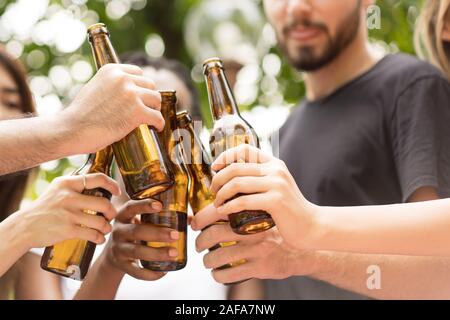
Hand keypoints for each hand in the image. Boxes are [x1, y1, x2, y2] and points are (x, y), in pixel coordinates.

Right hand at [15, 173, 119, 248]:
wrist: (24, 226)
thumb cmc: (44, 208)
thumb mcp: (57, 189)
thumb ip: (75, 186)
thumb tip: (98, 184)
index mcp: (68, 183)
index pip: (98, 178)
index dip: (112, 185)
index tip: (118, 192)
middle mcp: (69, 196)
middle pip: (104, 203)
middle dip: (112, 212)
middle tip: (110, 216)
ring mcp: (69, 214)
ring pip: (101, 221)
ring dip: (107, 227)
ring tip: (105, 229)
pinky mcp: (68, 230)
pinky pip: (93, 234)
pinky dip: (100, 238)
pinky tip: (99, 239)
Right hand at [61, 63, 163, 153]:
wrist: (72, 129)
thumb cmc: (80, 115)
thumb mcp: (94, 87)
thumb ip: (110, 85)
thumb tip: (125, 91)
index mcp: (112, 70)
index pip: (138, 72)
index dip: (141, 86)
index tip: (141, 96)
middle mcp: (123, 78)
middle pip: (150, 85)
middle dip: (149, 98)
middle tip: (146, 110)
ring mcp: (131, 94)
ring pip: (156, 99)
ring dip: (155, 109)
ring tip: (150, 119)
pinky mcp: (137, 112)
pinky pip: (157, 117)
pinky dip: (159, 124)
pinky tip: (156, 128)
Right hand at [103, 199, 179, 280]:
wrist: (113, 254)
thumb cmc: (135, 231)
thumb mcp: (141, 221)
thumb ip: (161, 216)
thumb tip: (191, 219)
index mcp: (124, 216)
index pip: (131, 207)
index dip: (144, 205)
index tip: (160, 205)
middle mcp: (119, 231)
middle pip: (136, 231)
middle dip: (157, 233)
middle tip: (175, 235)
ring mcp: (118, 249)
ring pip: (136, 252)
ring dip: (156, 253)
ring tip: (174, 253)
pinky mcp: (121, 265)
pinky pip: (135, 271)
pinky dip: (150, 274)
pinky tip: (163, 272)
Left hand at [193, 204, 315, 283]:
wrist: (304, 244)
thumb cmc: (278, 225)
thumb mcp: (263, 208)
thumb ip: (242, 204)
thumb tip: (212, 204)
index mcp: (253, 212)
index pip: (218, 211)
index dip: (201, 217)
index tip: (195, 222)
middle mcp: (254, 229)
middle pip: (214, 233)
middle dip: (200, 240)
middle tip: (199, 244)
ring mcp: (258, 248)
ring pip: (219, 255)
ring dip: (207, 260)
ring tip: (208, 260)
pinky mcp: (261, 267)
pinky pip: (230, 273)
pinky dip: (218, 274)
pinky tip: (218, 272)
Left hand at [194, 144, 318, 250]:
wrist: (311, 226)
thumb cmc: (288, 210)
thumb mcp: (275, 187)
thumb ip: (258, 179)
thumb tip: (228, 177)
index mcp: (274, 163)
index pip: (245, 149)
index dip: (225, 156)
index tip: (214, 168)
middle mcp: (275, 169)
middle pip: (235, 167)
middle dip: (218, 179)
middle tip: (213, 192)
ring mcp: (276, 184)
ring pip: (237, 183)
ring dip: (221, 194)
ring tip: (217, 204)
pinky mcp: (275, 200)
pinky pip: (243, 200)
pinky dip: (229, 206)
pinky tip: (224, 211)